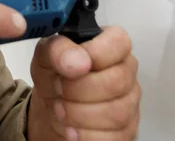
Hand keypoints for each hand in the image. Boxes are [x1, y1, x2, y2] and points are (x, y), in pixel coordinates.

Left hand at [27, 26, 140, 140]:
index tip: (71, 67)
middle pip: (116, 82)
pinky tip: (71, 129)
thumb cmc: (56, 77)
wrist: (53, 107)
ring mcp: (129, 102)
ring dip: (79, 115)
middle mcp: (125, 72)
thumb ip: (57, 50)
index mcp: (111, 46)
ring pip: (116, 113)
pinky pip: (113, 137)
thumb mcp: (46, 56)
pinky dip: (85, 136)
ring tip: (60, 110)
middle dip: (79, 90)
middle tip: (59, 91)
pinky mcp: (126, 130)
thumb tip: (76, 60)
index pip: (119, 42)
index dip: (94, 55)